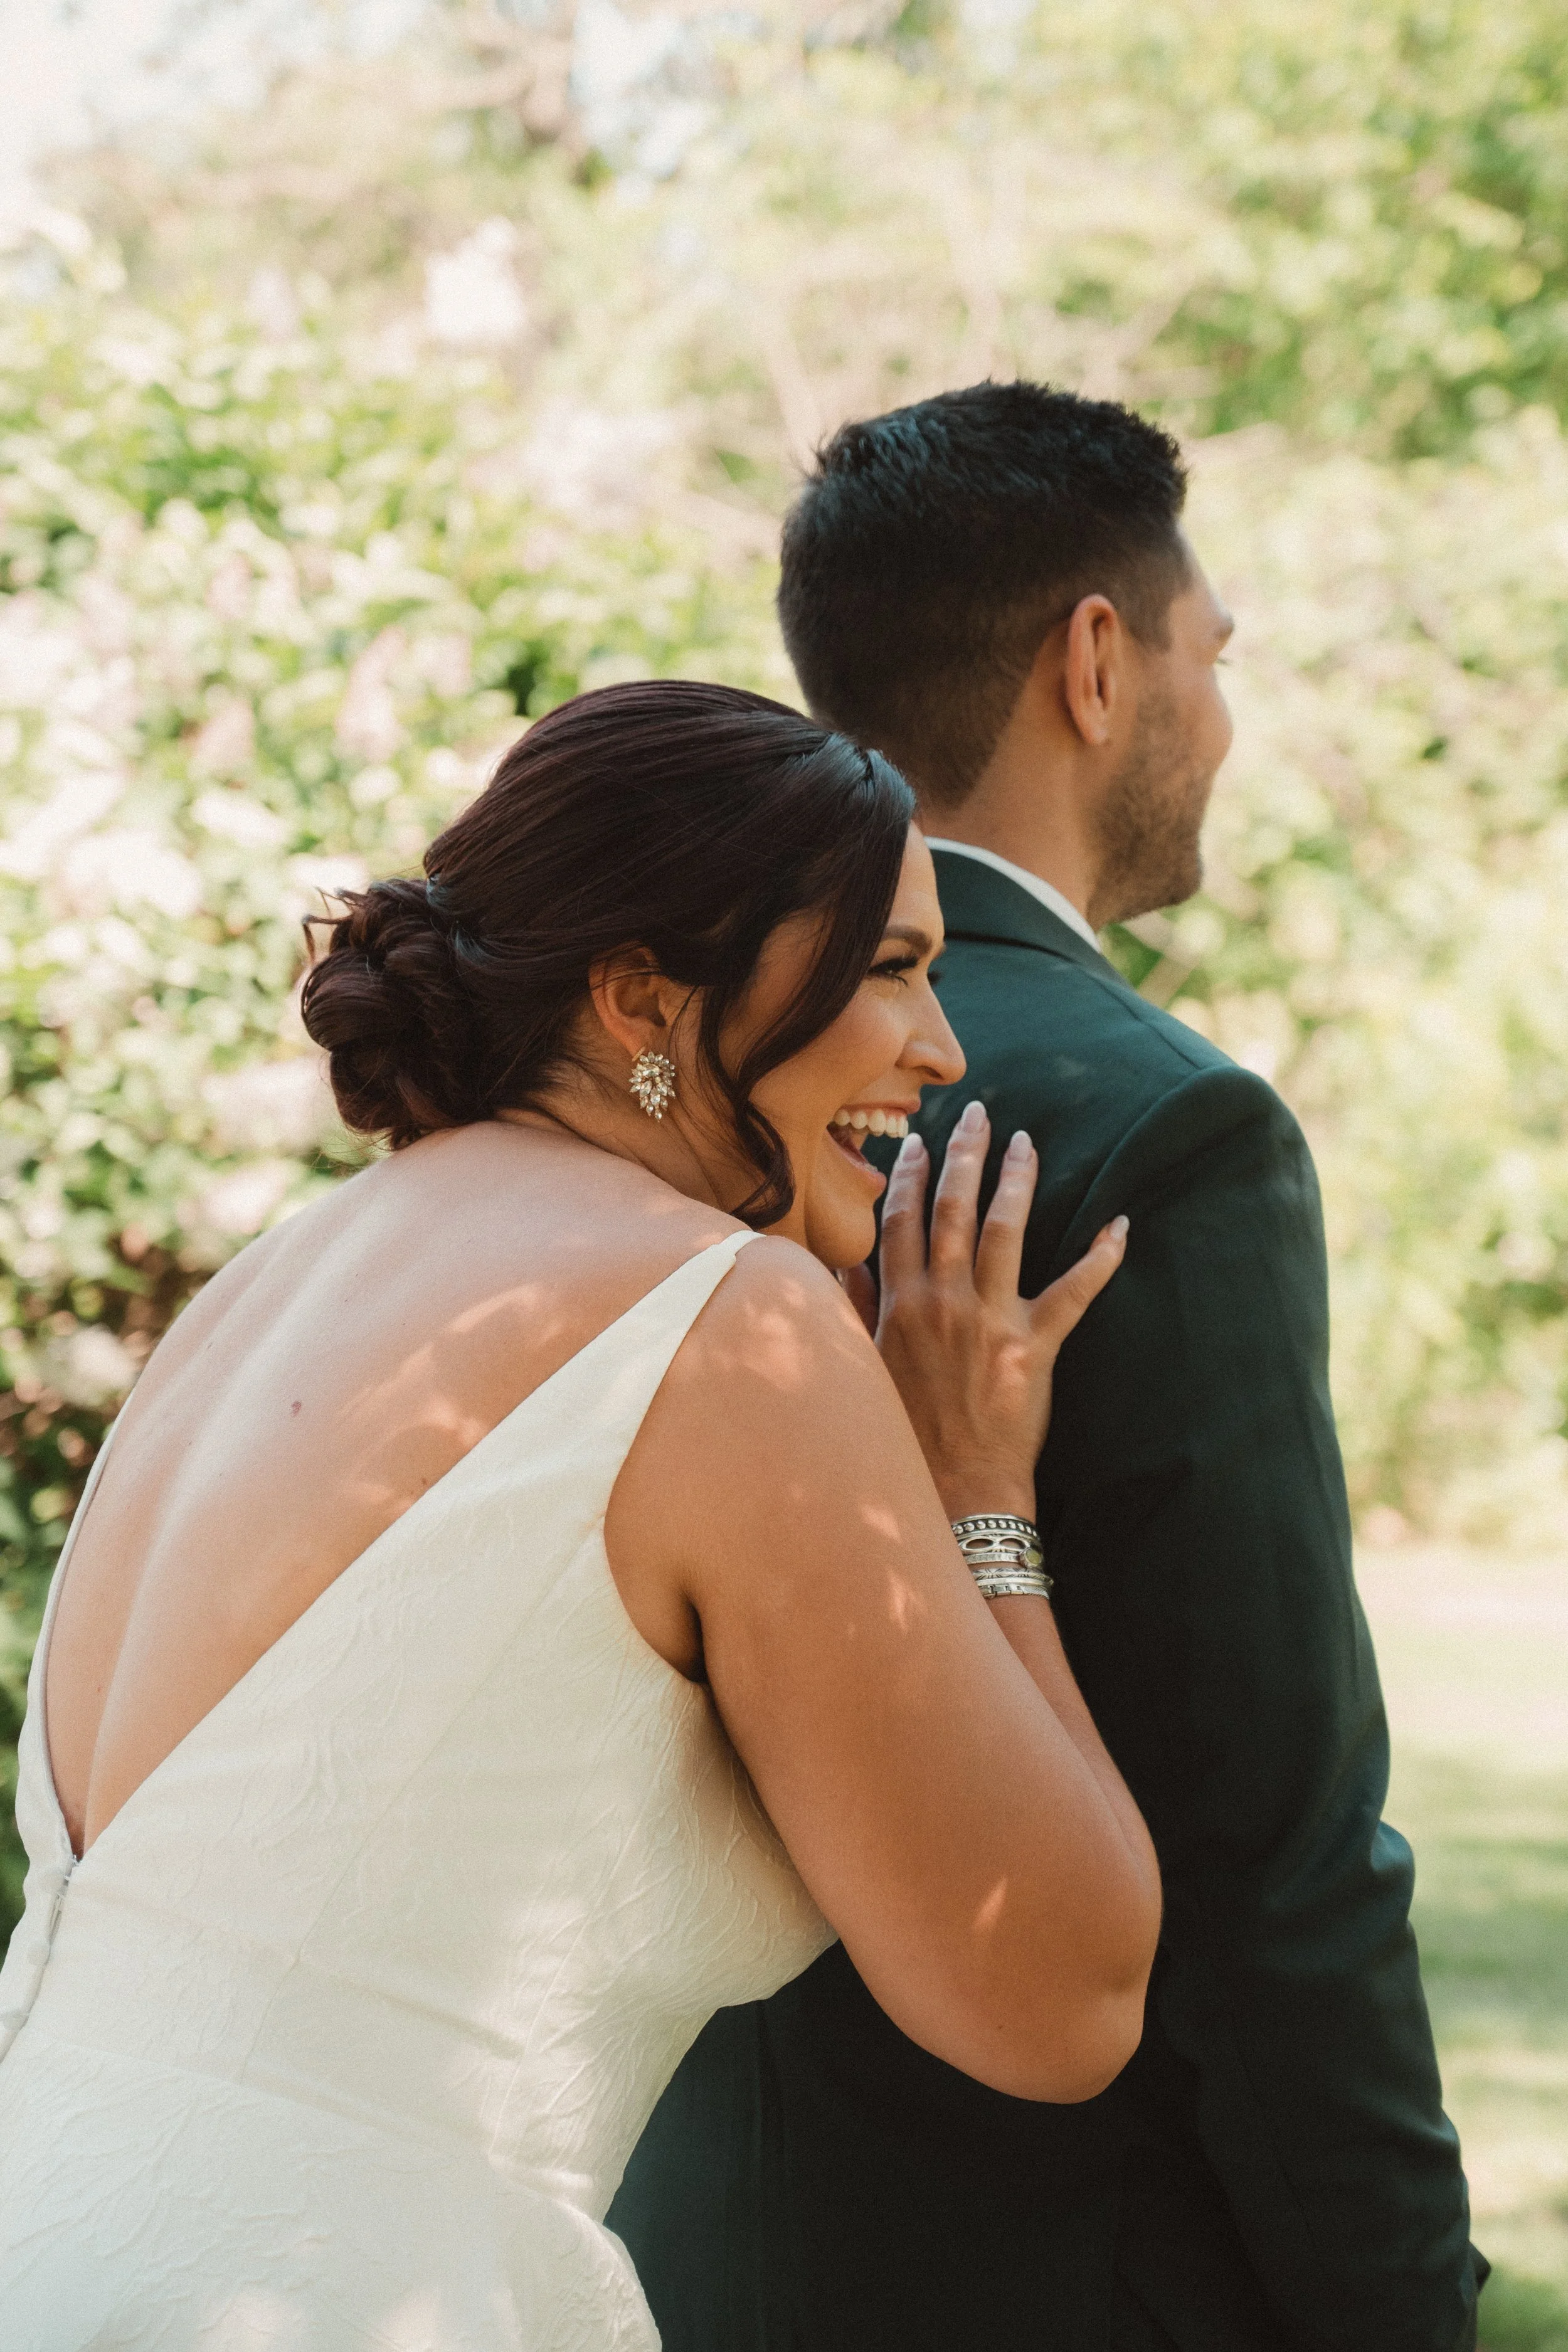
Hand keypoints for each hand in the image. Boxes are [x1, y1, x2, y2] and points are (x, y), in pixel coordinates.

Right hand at [872, 1101, 1127, 1519]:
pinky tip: (1121, 1225)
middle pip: (954, 1210)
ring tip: (1027, 1143)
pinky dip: (1101, 1258)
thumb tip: (841, 1266)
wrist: (955, 1493)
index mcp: (901, 1305)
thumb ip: (856, 1312)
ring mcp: (991, 1321)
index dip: (912, 1177)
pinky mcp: (1036, 1348)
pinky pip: (1075, 1292)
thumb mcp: (868, 1369)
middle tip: (978, 1114)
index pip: (902, 1221)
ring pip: (1006, 1232)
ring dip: (1017, 1181)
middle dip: (965, 1156)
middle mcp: (943, 1302)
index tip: (920, 1143)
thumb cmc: (907, 1438)